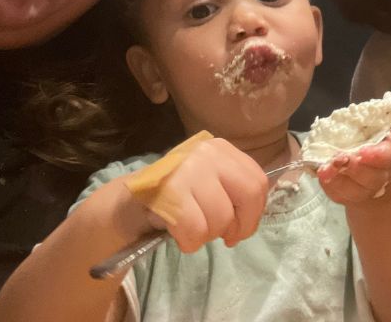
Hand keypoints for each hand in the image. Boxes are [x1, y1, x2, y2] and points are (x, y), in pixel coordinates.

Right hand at [140, 137, 268, 252]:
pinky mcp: (171, 192)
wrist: (132, 199)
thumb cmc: (178, 192)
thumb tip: (253, 215)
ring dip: (209, 235)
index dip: (254, 211)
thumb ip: (234, 189)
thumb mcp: (210, 179)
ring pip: (222, 218)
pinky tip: (180, 234)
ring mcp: (188, 170)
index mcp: (220, 148)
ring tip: (194, 229)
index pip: (258, 181)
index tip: (241, 226)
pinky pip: (196, 230)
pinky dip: (190, 242)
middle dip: (241, 225)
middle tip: (226, 237)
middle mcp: (207, 153)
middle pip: (248, 195)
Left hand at [316, 84, 390, 206]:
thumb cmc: (388, 149)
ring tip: (325, 168)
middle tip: (340, 157)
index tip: (363, 151)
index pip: (387, 157)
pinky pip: (336, 193)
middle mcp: (379, 176)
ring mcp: (362, 189)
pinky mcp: (345, 195)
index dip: (376, 156)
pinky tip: (319, 173)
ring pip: (351, 188)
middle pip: (368, 176)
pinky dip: (328, 185)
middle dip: (354, 168)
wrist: (381, 184)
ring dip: (337, 178)